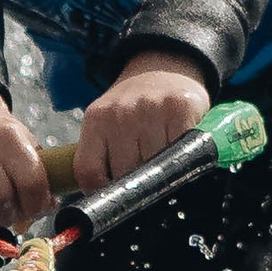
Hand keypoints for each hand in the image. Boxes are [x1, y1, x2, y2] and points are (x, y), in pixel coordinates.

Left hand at [72, 49, 210, 190]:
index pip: (89, 172)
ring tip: (162, 161)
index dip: (102, 192)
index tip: (114, 196)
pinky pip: (180, 153)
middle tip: (144, 176)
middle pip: (125, 173)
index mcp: (96, 119)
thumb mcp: (106, 123)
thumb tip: (108, 204)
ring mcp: (152, 109)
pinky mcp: (181, 108)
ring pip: (154, 167)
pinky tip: (179, 152)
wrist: (164, 66)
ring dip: (160, 173)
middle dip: (134, 183)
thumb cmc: (134, 107)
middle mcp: (121, 113)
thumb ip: (101, 157)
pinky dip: (182, 160)